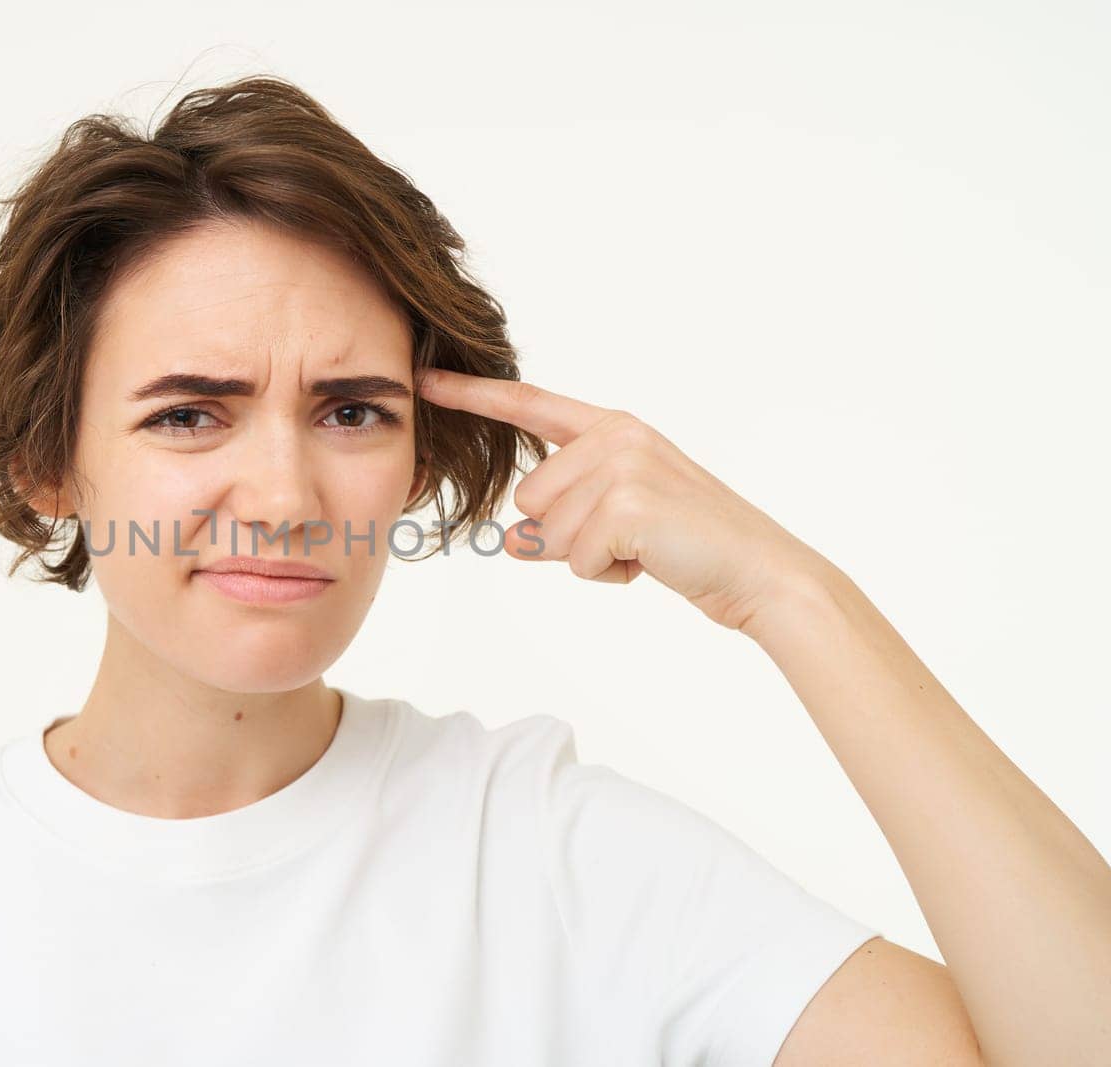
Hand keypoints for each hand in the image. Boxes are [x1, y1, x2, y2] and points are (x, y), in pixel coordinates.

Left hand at [416, 367, 827, 632]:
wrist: (759, 571)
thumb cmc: (689, 544)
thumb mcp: (618, 517)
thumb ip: (561, 516)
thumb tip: (509, 541)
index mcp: (612, 427)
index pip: (528, 405)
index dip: (472, 395)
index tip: (423, 379)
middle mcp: (616, 435)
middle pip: (527, 499)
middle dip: (566, 536)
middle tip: (628, 538)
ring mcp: (623, 464)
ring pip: (545, 532)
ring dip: (586, 558)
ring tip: (642, 548)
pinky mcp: (627, 503)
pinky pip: (573, 559)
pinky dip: (604, 575)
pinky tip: (649, 562)